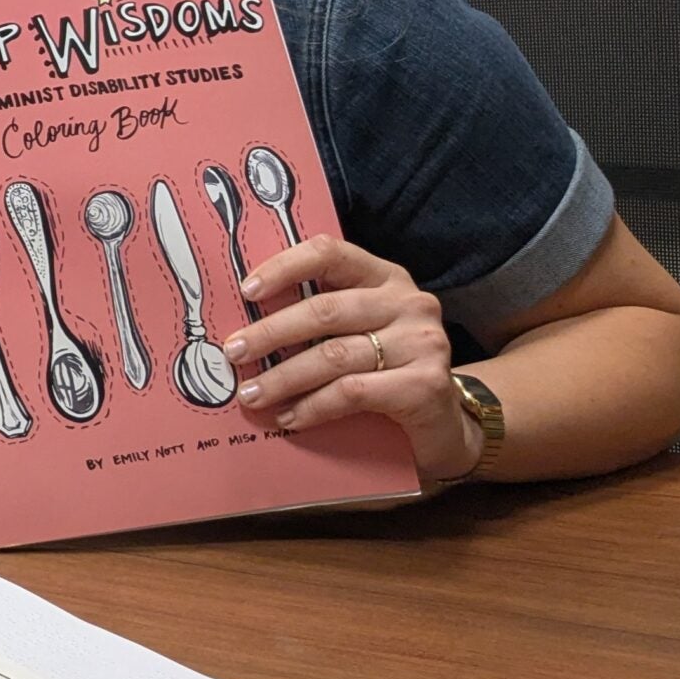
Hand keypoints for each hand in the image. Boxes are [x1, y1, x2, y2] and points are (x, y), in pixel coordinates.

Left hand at [226, 236, 479, 483]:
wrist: (446, 424)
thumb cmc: (387, 372)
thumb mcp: (357, 333)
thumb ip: (319, 318)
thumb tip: (244, 324)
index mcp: (385, 278)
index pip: (329, 253)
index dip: (284, 267)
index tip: (246, 291)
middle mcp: (409, 302)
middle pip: (324, 311)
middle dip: (270, 333)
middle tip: (234, 353)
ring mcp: (423, 342)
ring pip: (334, 355)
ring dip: (284, 377)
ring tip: (251, 394)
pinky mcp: (426, 384)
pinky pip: (353, 392)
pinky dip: (313, 406)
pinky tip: (290, 417)